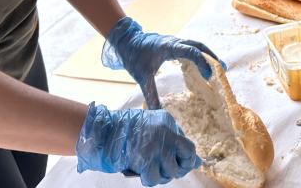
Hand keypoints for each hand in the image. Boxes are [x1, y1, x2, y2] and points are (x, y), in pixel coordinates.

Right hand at [76, 102, 199, 185]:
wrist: (104, 131)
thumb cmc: (128, 131)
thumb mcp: (153, 127)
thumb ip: (173, 141)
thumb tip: (196, 161)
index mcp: (167, 122)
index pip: (189, 147)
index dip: (187, 161)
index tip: (181, 165)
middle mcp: (165, 133)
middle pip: (184, 162)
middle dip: (176, 170)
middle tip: (164, 170)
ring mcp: (155, 146)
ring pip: (169, 173)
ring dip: (160, 175)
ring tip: (150, 169)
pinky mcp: (144, 159)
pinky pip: (153, 179)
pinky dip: (147, 178)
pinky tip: (141, 171)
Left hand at [102, 17, 222, 108]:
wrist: (126, 41)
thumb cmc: (133, 56)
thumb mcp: (142, 77)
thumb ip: (151, 95)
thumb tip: (157, 113)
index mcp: (169, 47)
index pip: (192, 51)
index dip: (202, 62)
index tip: (209, 75)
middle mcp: (175, 42)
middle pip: (199, 45)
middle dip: (211, 57)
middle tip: (222, 69)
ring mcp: (175, 42)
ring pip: (196, 45)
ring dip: (207, 55)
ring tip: (217, 68)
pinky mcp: (173, 44)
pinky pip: (191, 47)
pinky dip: (199, 55)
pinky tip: (201, 66)